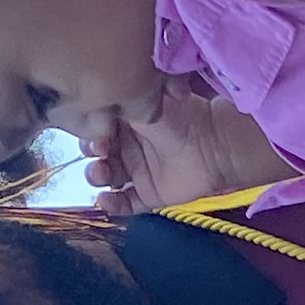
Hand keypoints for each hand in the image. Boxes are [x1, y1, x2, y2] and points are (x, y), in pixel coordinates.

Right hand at [86, 82, 296, 215]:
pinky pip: (125, 203)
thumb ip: (119, 103)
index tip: (95, 132)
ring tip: (102, 173)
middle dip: (92, 153)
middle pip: (97, 153)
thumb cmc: (179, 115)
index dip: (90, 131)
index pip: (97, 127)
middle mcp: (129, 145)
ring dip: (97, 176)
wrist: (213, 141)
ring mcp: (139, 171)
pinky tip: (105, 200)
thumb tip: (95, 110)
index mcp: (127, 120)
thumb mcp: (145, 100)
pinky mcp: (150, 193)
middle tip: (99, 151)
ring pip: (106, 177)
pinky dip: (112, 205)